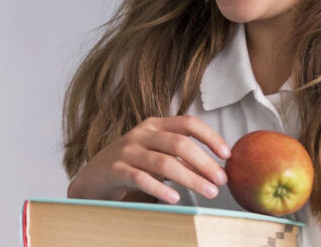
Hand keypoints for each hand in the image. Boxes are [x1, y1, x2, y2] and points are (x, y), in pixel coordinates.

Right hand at [67, 116, 230, 203]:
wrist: (93, 178)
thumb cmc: (132, 166)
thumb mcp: (156, 155)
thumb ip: (181, 158)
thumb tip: (216, 169)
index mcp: (155, 125)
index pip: (188, 123)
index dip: (210, 136)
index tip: (227, 155)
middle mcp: (142, 134)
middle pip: (179, 143)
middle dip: (205, 162)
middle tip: (221, 181)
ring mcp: (127, 151)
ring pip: (164, 162)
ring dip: (191, 178)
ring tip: (208, 192)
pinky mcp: (116, 170)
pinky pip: (141, 178)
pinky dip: (160, 189)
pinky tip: (175, 199)